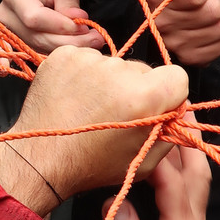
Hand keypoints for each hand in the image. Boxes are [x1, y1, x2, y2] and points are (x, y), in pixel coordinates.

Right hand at [0, 0, 103, 52]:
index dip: (60, 26)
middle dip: (71, 41)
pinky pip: (40, 55)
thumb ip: (68, 1)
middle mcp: (7, 16)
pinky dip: (61, 54)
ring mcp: (11, 34)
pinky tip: (78, 49)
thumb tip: (77, 21)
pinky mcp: (19, 46)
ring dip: (69, 49)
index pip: (34, 17)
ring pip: (41, 50)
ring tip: (92, 42)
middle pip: (38, 38)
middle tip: (96, 38)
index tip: (84, 25)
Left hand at [0, 46, 188, 214]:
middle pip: (144, 70)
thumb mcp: (144, 162)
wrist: (40, 157)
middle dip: (136, 88)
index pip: (177, 76)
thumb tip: (179, 109)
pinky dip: (84, 74)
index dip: (168, 94)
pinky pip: (88, 58)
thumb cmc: (93, 165)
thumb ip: (170, 132)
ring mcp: (90, 59)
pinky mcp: (65, 54)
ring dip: (108, 82)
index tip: (153, 109)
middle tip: (115, 114)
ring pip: (114, 64)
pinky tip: (75, 97)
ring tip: (89, 108)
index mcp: (146, 96)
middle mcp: (120, 70)